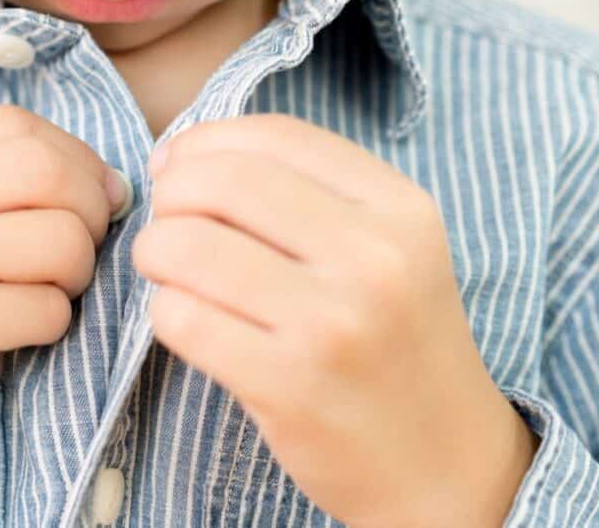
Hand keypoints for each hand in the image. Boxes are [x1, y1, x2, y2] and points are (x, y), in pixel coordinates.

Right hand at [0, 104, 127, 483]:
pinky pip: (46, 309)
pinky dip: (51, 324)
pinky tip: (16, 332)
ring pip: (62, 240)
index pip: (18, 126)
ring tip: (44, 294)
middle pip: (50, 171)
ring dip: (75, 276)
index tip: (91, 198)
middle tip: (81, 249)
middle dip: (92, 211)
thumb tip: (105, 181)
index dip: (76, 160)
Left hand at [132, 113, 539, 526]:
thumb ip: (303, 191)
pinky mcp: (290, 385)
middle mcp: (374, 257)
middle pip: (221, 182)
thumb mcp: (388, 248)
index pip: (274, 135)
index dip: (204, 141)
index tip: (178, 169)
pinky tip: (187, 320)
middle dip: (170, 196)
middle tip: (168, 225)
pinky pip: (181, 318)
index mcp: (401, 207)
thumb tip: (180, 159)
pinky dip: (164, 311)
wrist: (444, 463)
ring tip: (169, 273)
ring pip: (186, 246)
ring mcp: (333, 323)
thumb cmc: (393, 342)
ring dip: (155, 253)